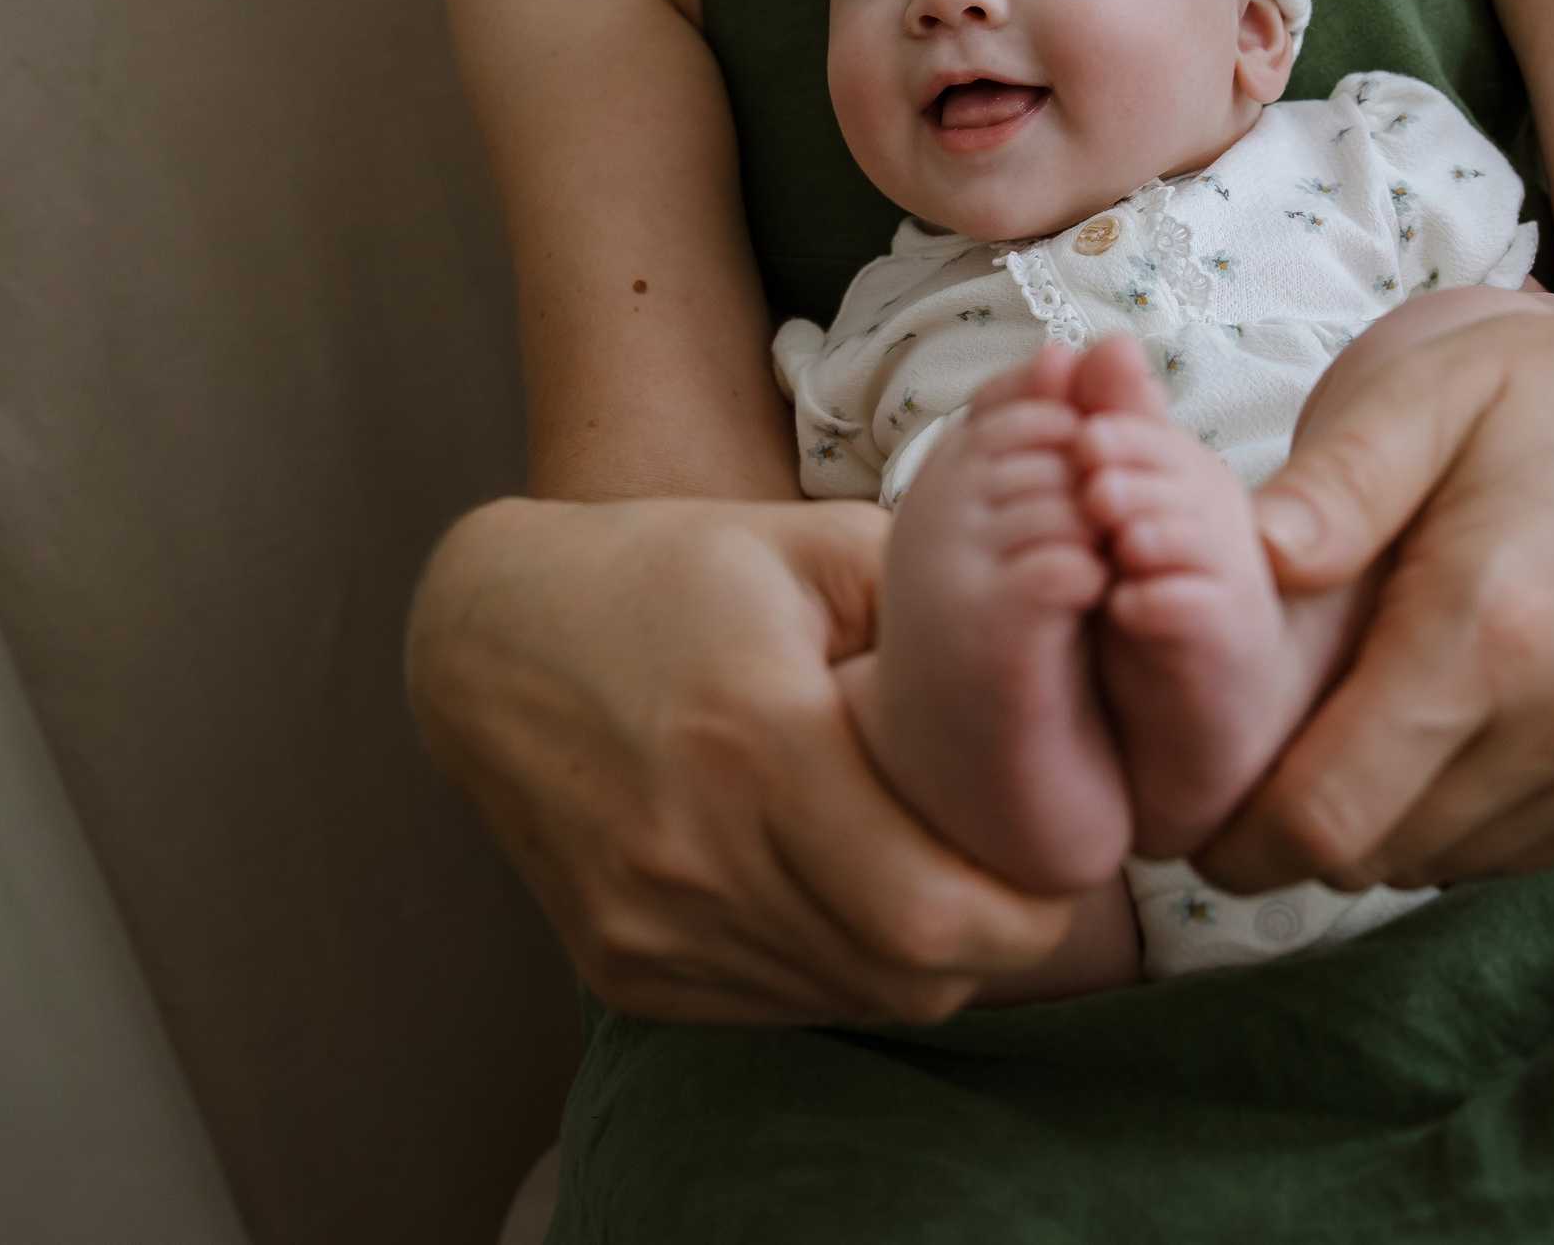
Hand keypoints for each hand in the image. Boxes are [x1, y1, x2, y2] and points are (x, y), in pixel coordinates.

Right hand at [406, 495, 1074, 1022]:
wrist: (488, 639)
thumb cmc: (671, 573)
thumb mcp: (812, 548)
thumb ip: (939, 607)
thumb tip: (1064, 660)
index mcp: (755, 740)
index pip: (932, 909)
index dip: (1025, 909)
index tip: (1061, 861)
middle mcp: (693, 853)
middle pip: (903, 973)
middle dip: (993, 942)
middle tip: (1024, 881)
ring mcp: (649, 926)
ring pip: (849, 1001)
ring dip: (918, 959)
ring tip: (938, 875)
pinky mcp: (623, 970)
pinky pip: (777, 1005)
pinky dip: (837, 965)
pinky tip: (845, 891)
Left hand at [1193, 281, 1553, 893]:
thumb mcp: (1435, 387)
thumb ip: (1335, 480)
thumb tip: (1245, 560)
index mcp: (1490, 629)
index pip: (1323, 816)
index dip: (1234, 825)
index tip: (1187, 789)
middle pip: (1366, 858)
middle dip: (1285, 825)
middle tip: (1249, 748)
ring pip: (1432, 865)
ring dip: (1370, 819)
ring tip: (1345, 722)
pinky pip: (1507, 853)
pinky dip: (1449, 816)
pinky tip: (1438, 724)